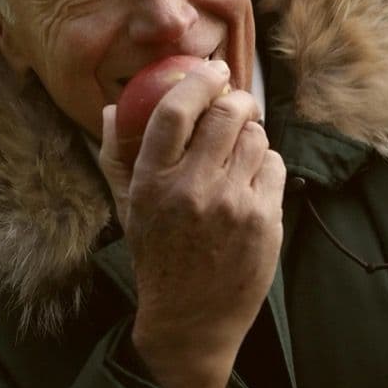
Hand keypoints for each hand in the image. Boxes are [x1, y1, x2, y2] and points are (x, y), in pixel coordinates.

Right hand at [98, 59, 284, 387]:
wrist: (191, 317)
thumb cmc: (156, 256)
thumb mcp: (126, 207)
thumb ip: (115, 155)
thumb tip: (112, 107)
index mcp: (153, 182)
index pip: (175, 111)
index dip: (198, 80)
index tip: (212, 70)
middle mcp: (193, 189)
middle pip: (226, 113)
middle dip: (235, 99)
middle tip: (233, 102)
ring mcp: (233, 204)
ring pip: (256, 136)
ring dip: (250, 134)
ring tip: (237, 153)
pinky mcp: (265, 219)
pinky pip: (276, 164)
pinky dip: (266, 164)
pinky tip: (250, 181)